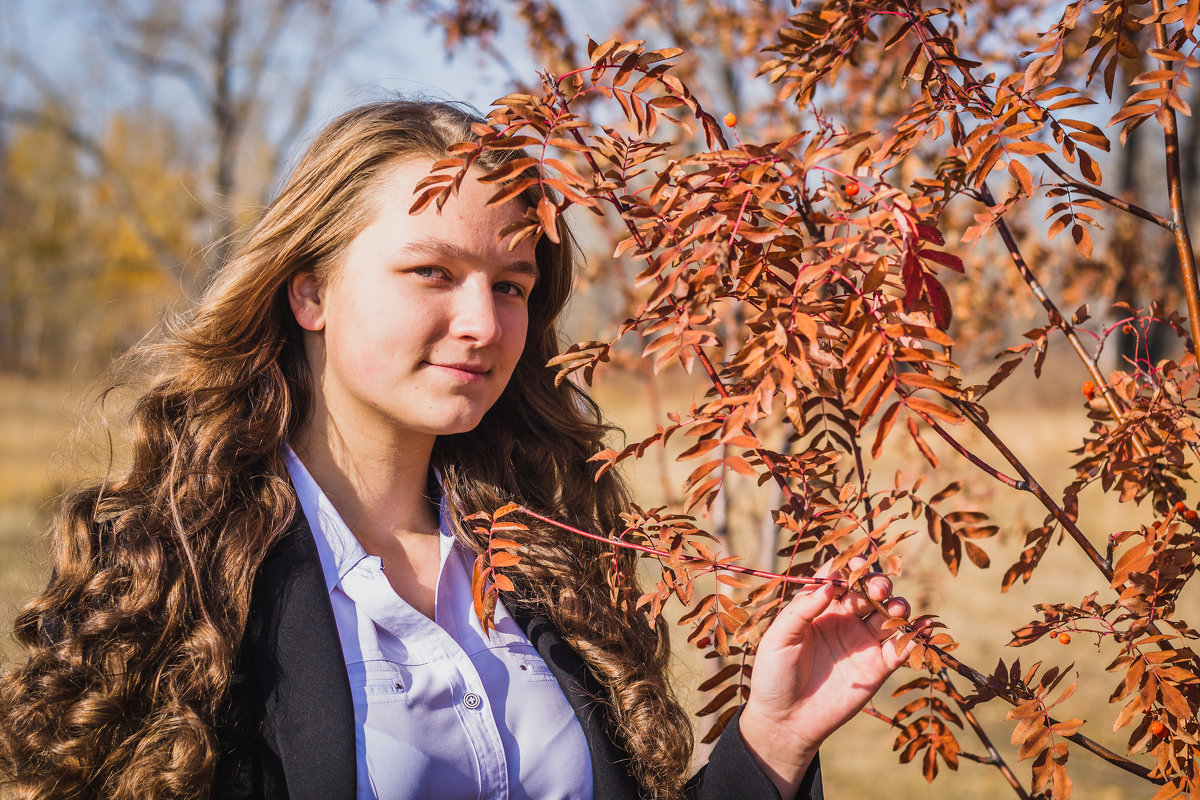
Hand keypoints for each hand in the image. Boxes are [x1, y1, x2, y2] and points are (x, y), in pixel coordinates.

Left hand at [738, 558, 912, 797]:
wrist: (786, 720)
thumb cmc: (775, 675)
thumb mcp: (779, 638)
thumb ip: (802, 609)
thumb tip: (828, 584)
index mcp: (819, 607)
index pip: (839, 577)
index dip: (850, 567)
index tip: (857, 564)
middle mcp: (844, 619)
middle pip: (869, 591)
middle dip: (877, 584)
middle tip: (877, 589)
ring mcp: (863, 642)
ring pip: (889, 615)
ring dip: (897, 606)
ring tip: (895, 608)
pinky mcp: (878, 666)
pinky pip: (901, 648)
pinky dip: (914, 637)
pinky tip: (919, 630)